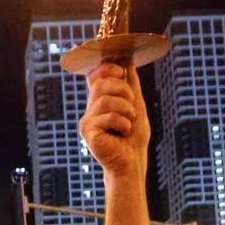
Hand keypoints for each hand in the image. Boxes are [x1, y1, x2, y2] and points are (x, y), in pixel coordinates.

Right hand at [80, 62, 149, 179]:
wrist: (132, 163)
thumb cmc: (134, 139)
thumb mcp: (137, 105)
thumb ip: (131, 84)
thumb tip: (129, 61)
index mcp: (99, 102)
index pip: (95, 76)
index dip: (106, 68)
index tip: (121, 71)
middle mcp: (90, 110)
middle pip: (101, 84)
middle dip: (123, 91)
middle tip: (132, 108)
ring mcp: (87, 121)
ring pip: (105, 99)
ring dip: (125, 109)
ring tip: (129, 122)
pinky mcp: (88, 132)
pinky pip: (108, 116)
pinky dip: (122, 123)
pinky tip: (122, 133)